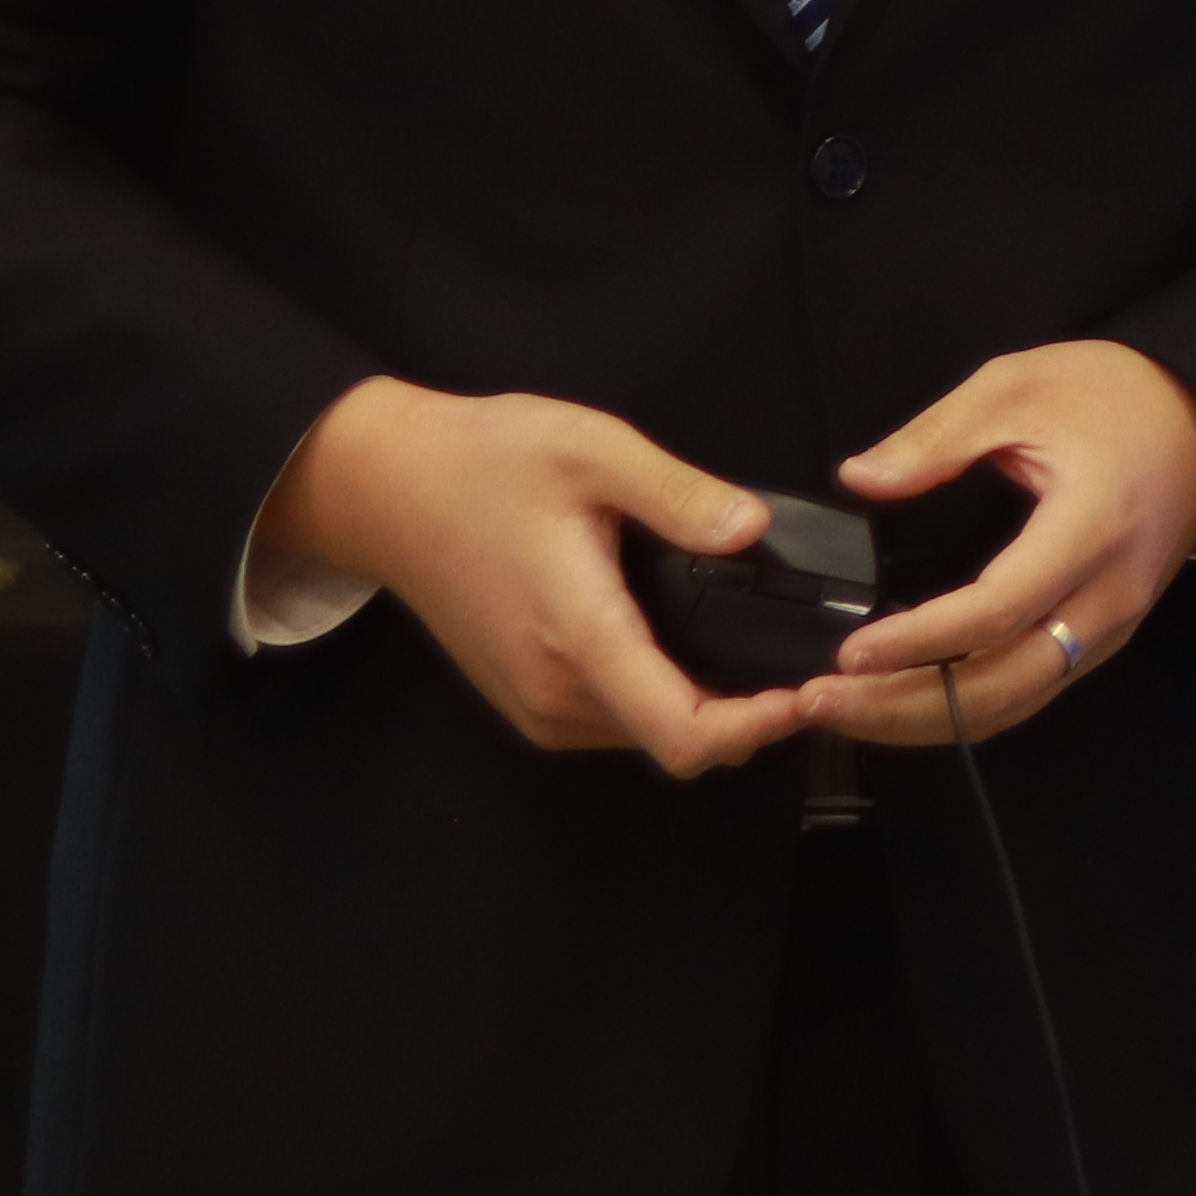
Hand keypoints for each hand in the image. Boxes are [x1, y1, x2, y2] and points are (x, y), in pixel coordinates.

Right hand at [250, 376, 804, 777]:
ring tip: (762, 661)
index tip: (810, 692)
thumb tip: (752, 528)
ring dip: (707, 715)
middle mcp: (554, 692)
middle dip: (749, 720)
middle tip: (806, 668)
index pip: (683, 734)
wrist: (386, 488)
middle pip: (675, 744)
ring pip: (645, 737)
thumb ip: (679, 494)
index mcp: (579, 638)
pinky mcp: (524, 696)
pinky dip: (664, 703)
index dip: (759, 727)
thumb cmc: (484, 463)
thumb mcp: (594, 450)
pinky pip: (612, 722)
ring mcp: (534, 703)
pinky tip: (695, 655)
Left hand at [801, 341, 1195, 749]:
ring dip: (923, 721)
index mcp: (1089, 528)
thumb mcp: (1018, 386)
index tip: (848, 652)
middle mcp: (1107, 596)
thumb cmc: (1114, 395)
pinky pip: (1029, 692)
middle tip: (818, 702)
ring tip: (843, 711)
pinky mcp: (1100, 637)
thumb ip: (938, 436)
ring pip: (1013, 703)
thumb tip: (861, 479)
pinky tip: (902, 702)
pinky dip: (961, 709)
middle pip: (1002, 684)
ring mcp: (1110, 626)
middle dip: (903, 707)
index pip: (997, 610)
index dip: (919, 641)